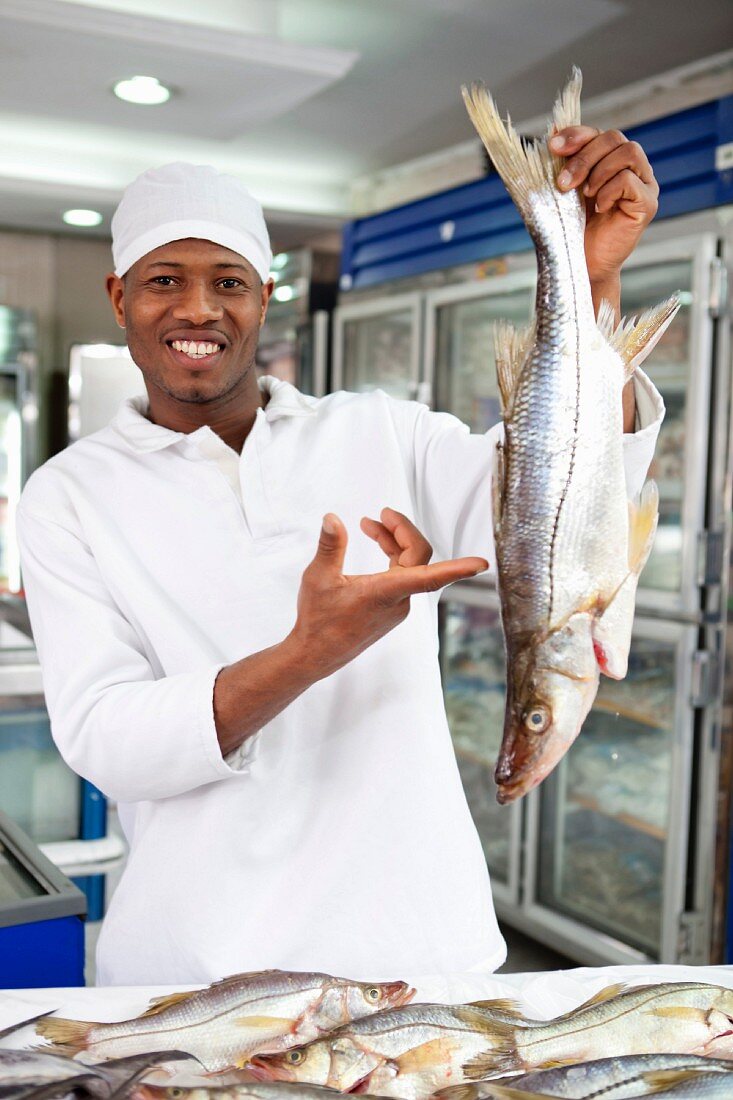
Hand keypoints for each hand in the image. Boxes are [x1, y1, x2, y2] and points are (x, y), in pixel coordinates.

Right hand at [288, 511, 487, 680]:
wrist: (314, 655)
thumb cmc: (316, 620)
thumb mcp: (318, 578)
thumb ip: (330, 546)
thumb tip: (331, 518)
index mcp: (386, 593)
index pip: (431, 577)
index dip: (458, 568)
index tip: (483, 564)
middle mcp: (398, 601)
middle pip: (418, 557)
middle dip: (402, 530)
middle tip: (381, 513)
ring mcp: (396, 607)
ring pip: (409, 566)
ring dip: (393, 541)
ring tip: (367, 524)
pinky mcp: (390, 610)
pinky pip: (402, 576)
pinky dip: (391, 557)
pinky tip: (375, 544)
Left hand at [550, 127, 658, 284]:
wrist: (582, 264)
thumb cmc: (573, 229)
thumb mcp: (564, 190)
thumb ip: (563, 162)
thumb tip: (553, 129)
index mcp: (610, 160)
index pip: (598, 133)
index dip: (576, 134)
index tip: (553, 146)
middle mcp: (631, 168)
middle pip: (614, 138)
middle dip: (584, 157)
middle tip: (563, 183)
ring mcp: (644, 184)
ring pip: (628, 152)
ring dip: (599, 171)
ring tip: (584, 195)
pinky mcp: (648, 203)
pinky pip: (631, 181)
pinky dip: (609, 191)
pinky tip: (599, 208)